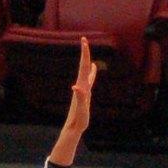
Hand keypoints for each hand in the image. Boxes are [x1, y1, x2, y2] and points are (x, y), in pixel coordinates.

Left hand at [49, 37, 96, 164]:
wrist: (73, 128)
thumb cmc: (78, 120)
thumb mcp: (80, 110)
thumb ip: (79, 98)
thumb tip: (75, 87)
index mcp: (81, 86)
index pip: (84, 67)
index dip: (85, 54)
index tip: (84, 41)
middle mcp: (81, 85)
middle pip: (84, 66)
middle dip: (84, 52)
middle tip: (84, 39)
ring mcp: (83, 89)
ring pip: (86, 71)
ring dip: (87, 60)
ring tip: (87, 50)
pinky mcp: (85, 94)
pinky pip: (90, 79)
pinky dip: (92, 72)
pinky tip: (94, 69)